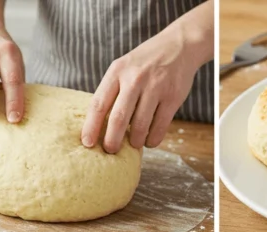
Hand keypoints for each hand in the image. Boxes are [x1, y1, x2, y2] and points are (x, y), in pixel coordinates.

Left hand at [82, 1, 212, 153]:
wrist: (179, 45)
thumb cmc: (144, 63)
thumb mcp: (123, 68)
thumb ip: (111, 91)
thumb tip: (98, 126)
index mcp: (117, 72)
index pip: (98, 104)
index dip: (91, 127)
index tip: (87, 143)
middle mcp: (135, 79)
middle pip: (118, 118)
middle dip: (112, 141)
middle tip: (110, 151)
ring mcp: (155, 87)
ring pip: (139, 126)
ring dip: (134, 141)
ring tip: (133, 144)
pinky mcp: (173, 97)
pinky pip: (159, 126)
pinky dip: (152, 139)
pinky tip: (149, 140)